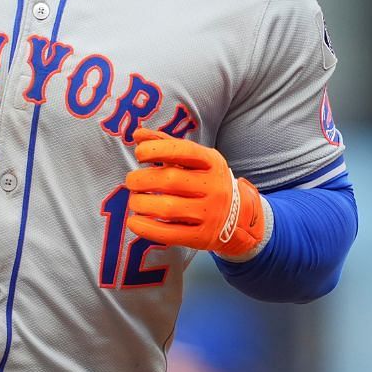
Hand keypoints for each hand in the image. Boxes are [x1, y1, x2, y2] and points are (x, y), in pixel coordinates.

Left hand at [123, 129, 266, 260]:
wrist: (239, 217)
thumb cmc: (208, 183)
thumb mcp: (196, 161)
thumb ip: (167, 145)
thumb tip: (138, 134)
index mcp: (213, 163)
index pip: (184, 151)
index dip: (157, 150)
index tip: (140, 154)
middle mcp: (214, 187)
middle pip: (171, 180)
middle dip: (141, 179)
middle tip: (132, 181)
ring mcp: (210, 213)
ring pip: (167, 208)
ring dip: (141, 203)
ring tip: (135, 200)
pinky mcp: (202, 236)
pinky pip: (169, 234)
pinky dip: (145, 228)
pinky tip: (134, 221)